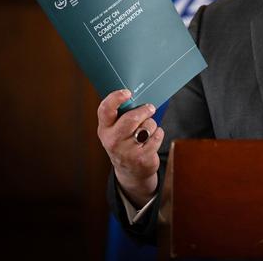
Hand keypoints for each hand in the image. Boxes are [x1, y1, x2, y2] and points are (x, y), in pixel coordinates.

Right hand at [97, 89, 164, 207]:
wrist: (130, 170)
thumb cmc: (124, 142)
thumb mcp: (116, 129)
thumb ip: (121, 114)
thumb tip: (137, 95)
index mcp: (104, 129)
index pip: (105, 110)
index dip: (116, 98)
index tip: (127, 92)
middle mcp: (113, 140)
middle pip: (132, 118)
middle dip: (144, 110)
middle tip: (150, 108)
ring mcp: (127, 151)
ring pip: (147, 126)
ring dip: (151, 124)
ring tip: (147, 130)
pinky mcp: (142, 158)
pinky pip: (157, 136)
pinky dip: (158, 133)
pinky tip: (152, 138)